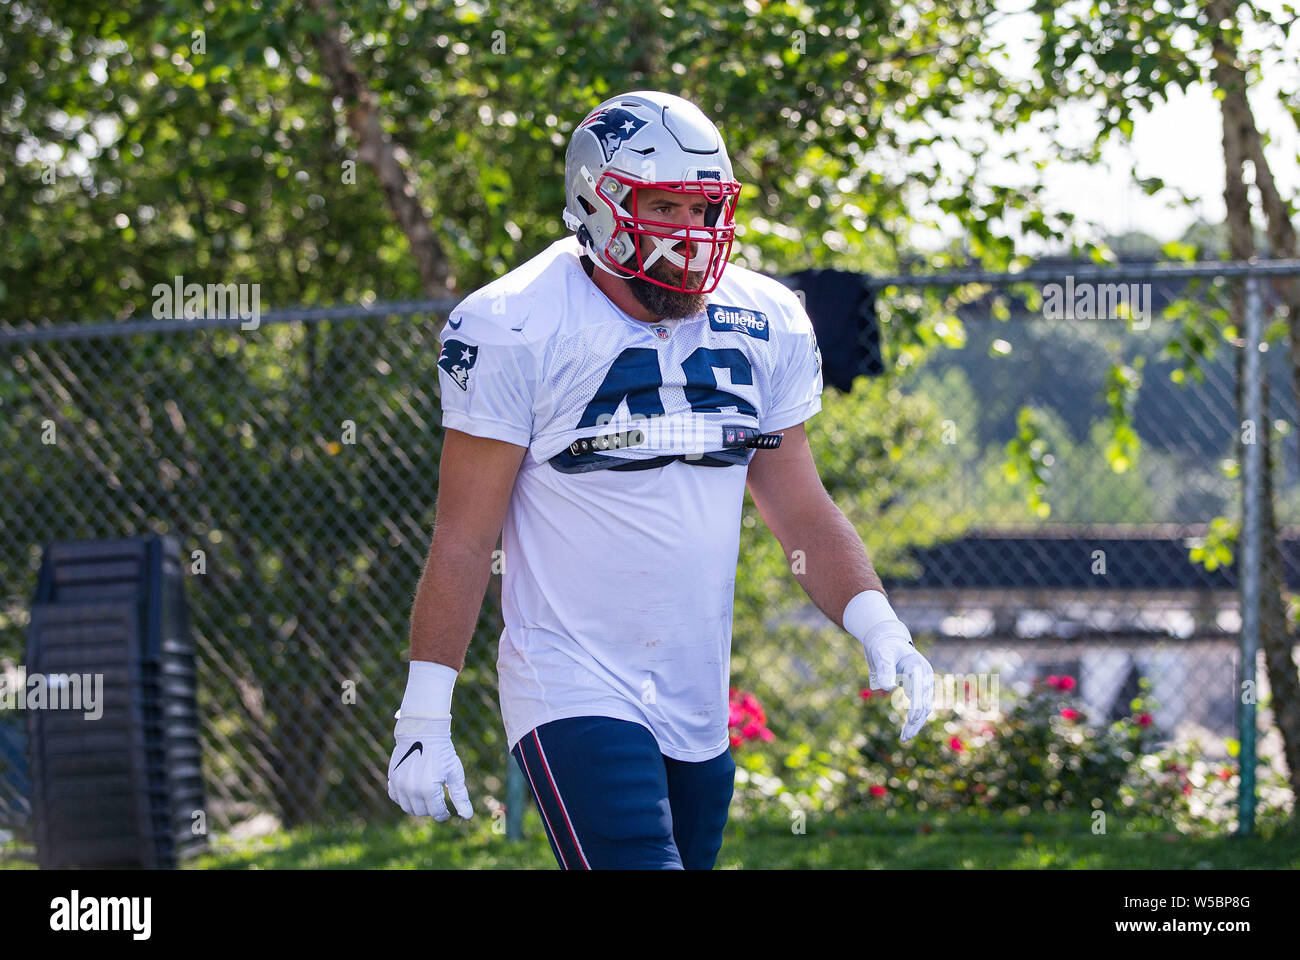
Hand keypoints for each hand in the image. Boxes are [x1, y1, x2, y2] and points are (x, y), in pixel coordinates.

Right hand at [387, 714, 473, 820]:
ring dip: (417, 806)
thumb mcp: (455, 773)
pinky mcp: (392, 778)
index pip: (436, 812)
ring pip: (407, 807)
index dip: (443, 814)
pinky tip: (413, 791)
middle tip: (437, 801)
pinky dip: (404, 798)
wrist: (423, 731)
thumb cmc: (442, 751)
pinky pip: (395, 797)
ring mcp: (399, 784)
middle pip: (421, 812)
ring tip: (427, 797)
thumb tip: (467, 816)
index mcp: (428, 789)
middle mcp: (411, 789)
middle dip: (431, 809)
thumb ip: (460, 796)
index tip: (447, 812)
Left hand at [860, 619, 934, 742]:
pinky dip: (915, 718)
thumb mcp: (881, 654)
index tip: (911, 719)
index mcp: (917, 666)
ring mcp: (923, 683)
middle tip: (905, 737)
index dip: (916, 705)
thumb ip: (884, 668)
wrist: (887, 640)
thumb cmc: (884, 646)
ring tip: (905, 738)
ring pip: (924, 707)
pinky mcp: (919, 688)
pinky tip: (907, 730)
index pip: (920, 689)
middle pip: (925, 702)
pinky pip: (920, 706)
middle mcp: (924, 676)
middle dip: (916, 720)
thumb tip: (888, 687)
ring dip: (916, 723)